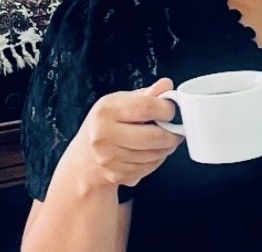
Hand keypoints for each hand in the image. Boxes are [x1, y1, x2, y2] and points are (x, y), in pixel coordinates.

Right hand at [66, 78, 183, 190]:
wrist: (84, 159)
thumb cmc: (104, 124)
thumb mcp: (119, 102)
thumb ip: (145, 94)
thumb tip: (166, 85)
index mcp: (105, 111)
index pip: (145, 108)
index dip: (166, 108)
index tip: (172, 109)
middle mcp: (104, 136)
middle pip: (153, 136)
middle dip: (172, 132)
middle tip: (177, 127)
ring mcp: (110, 159)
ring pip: (154, 154)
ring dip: (167, 147)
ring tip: (167, 138)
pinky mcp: (117, 175)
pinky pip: (149, 168)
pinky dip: (158, 159)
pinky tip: (155, 151)